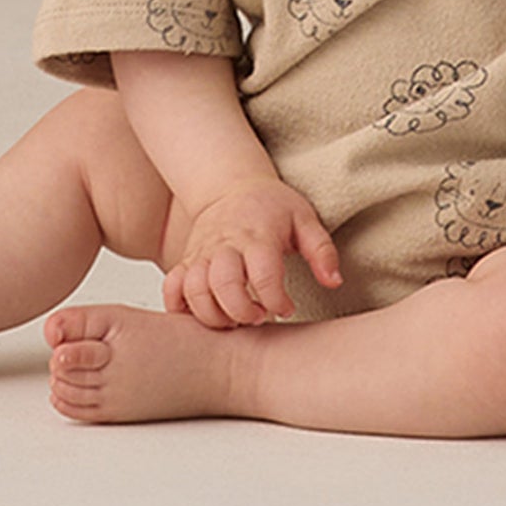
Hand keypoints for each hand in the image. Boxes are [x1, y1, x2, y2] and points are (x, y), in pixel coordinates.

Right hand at [162, 178, 340, 328]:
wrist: (231, 185)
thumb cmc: (272, 206)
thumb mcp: (305, 220)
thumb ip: (322, 251)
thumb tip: (334, 282)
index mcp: (258, 235)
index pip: (264, 275)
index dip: (276, 300)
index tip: (286, 308)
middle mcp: (226, 244)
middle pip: (223, 284)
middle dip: (242, 312)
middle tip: (258, 317)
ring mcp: (202, 253)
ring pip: (194, 289)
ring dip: (212, 315)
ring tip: (233, 320)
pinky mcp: (186, 260)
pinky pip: (172, 286)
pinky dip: (179, 307)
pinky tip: (200, 315)